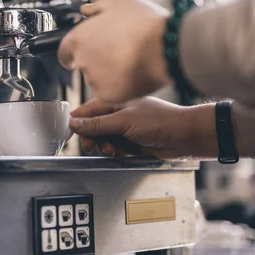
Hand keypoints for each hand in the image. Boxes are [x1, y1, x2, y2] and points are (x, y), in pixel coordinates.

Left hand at [57, 0, 171, 103]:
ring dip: (109, 73)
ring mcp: (94, 80)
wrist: (164, 48)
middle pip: (83, 64)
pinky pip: (111, 92)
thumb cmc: (144, 25)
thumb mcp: (118, 4)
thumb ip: (97, 8)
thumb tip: (87, 11)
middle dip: (97, 60)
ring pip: (98, 79)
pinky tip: (133, 73)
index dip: (77, 50)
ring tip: (130, 60)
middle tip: (117, 52)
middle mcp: (82, 61)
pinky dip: (120, 86)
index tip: (88, 49)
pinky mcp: (108, 95)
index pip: (65, 51)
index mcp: (78, 39)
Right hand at [69, 97, 217, 160]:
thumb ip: (97, 123)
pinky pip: (116, 148)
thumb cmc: (160, 121)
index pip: (86, 111)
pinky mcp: (132, 142)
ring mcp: (125, 128)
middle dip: (91, 138)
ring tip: (111, 149)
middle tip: (91, 147)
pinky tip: (123, 152)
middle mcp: (118, 114)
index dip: (76, 122)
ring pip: (103, 140)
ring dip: (104, 146)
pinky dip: (117, 152)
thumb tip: (74, 122)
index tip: (69, 133)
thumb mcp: (124, 121)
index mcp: (114, 102)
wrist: (186, 137)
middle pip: (93, 127)